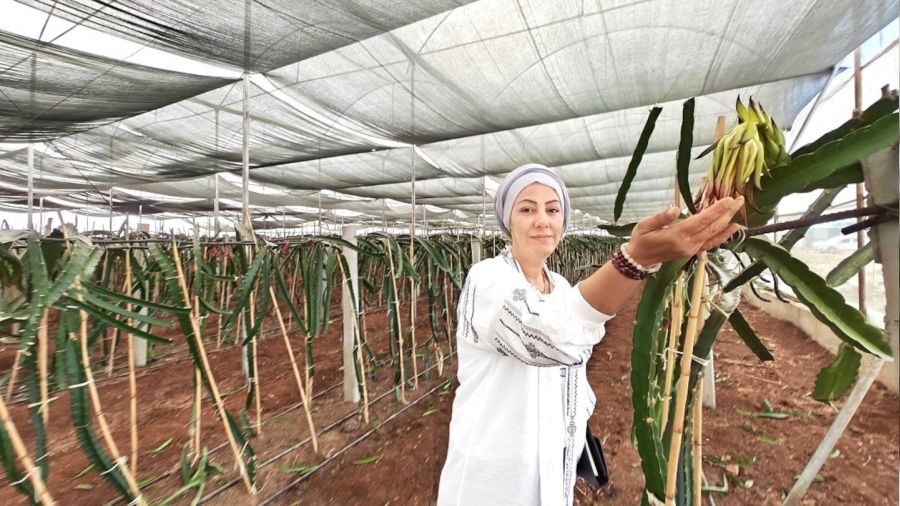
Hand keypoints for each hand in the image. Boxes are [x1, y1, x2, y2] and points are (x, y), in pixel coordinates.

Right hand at [626, 197, 743, 266]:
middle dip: (727, 213)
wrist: (640, 260)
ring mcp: (692, 249)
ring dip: (728, 221)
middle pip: (712, 227)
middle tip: (739, 199)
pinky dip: (724, 235)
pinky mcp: (693, 251)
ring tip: (739, 208)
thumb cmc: (641, 239)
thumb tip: (675, 209)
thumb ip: (660, 217)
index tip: (728, 199)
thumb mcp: (644, 225)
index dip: (716, 210)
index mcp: (676, 236)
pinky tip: (733, 227)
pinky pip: (712, 242)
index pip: (701, 221)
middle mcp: (688, 244)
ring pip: (714, 234)